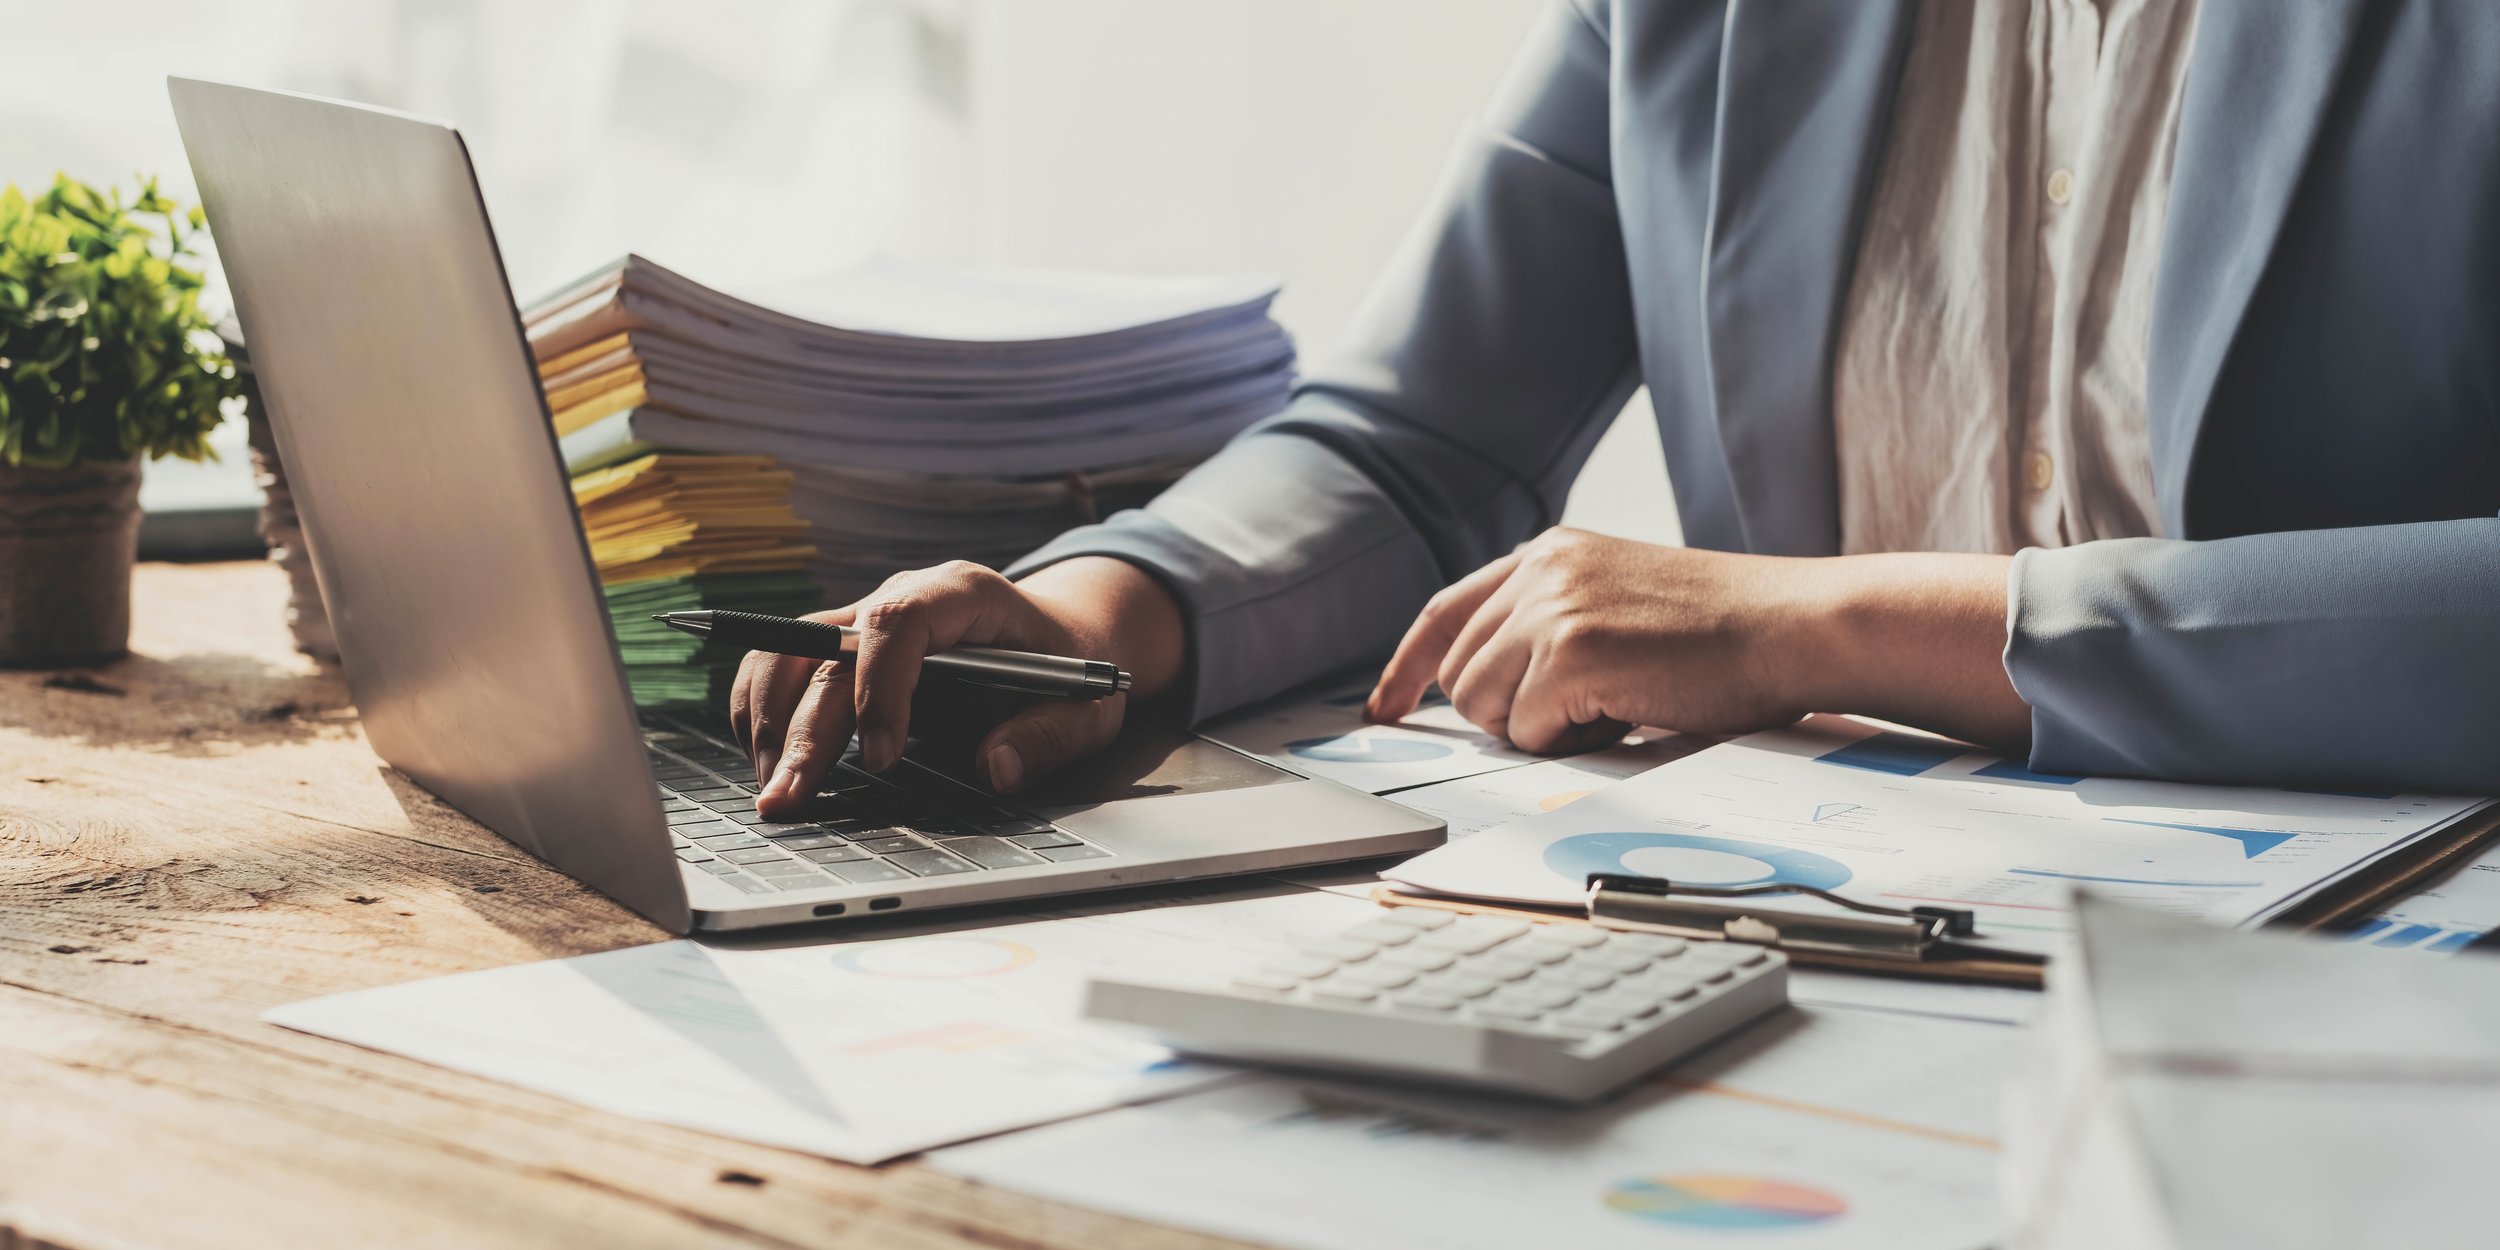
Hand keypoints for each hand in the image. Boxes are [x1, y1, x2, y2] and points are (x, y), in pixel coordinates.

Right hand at [731, 557, 1183, 818]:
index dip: (880, 687)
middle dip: (806, 731)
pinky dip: (763, 711)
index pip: (899, 622)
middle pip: (831, 652)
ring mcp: (866, 618)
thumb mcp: (1086, 705)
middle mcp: (903, 596)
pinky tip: (768, 764)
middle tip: (789, 800)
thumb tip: (996, 769)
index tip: (881, 758)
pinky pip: (783, 665)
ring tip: (773, 791)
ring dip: (769, 721)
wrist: (1059, 634)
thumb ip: (1047, 736)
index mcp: (964, 595)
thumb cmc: (1070, 667)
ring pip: (788, 651)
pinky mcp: (844, 646)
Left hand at [1365, 528, 2030, 753]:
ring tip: (1616, 705)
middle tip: (1590, 712)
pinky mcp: (1572, 651)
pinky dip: (1575, 741)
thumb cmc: (1726, 634)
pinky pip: (1531, 731)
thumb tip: (1486, 693)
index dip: (1408, 667)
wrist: (1797, 626)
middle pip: (1459, 675)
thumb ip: (1551, 625)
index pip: (1445, 612)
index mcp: (1550, 554)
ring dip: (1542, 728)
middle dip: (1509, 714)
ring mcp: (1553, 607)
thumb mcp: (1621, 603)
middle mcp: (1541, 569)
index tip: (1384, 707)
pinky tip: (1631, 712)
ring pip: (1484, 707)